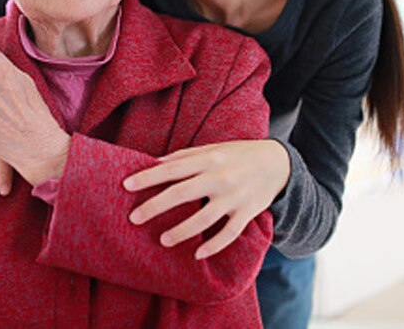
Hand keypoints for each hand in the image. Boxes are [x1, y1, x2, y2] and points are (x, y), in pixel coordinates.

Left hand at [122, 139, 289, 259]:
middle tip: (133, 218)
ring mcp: (234, 196)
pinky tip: (197, 254)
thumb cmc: (236, 155)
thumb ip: (185, 157)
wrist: (277, 163)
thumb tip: (155, 163)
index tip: (126, 185)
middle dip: (155, 206)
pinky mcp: (247, 212)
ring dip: (181, 231)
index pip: (171, 169)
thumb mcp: (212, 148)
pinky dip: (213, 245)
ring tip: (162, 240)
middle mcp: (219, 177)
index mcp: (207, 158)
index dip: (148, 177)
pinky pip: (229, 233)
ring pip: (203, 219)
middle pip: (181, 193)